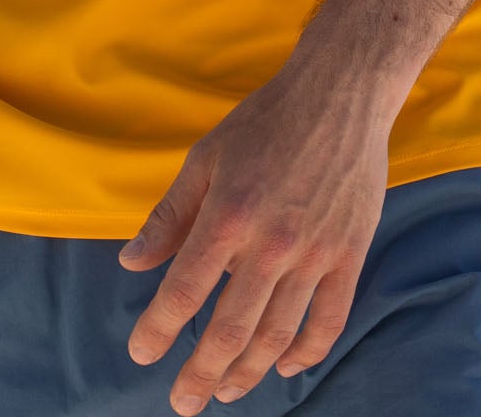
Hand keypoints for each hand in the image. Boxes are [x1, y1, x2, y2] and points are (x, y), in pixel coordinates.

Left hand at [118, 58, 396, 410]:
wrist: (338, 95)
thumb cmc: (264, 122)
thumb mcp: (205, 158)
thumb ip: (170, 216)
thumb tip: (130, 261)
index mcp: (228, 215)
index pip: (185, 290)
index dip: (159, 329)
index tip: (141, 354)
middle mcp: (271, 243)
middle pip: (231, 329)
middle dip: (201, 373)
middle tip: (182, 403)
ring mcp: (315, 253)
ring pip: (278, 334)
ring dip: (248, 371)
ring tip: (225, 391)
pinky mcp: (349, 255)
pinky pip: (328, 320)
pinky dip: (306, 352)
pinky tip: (284, 367)